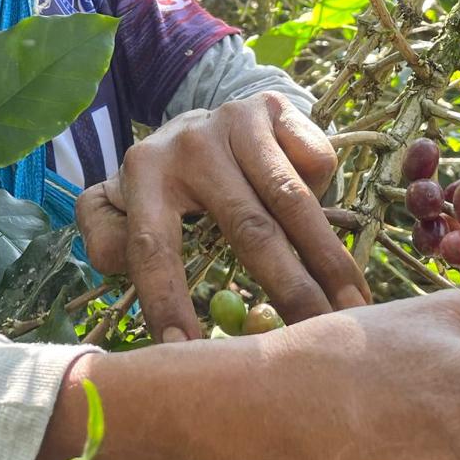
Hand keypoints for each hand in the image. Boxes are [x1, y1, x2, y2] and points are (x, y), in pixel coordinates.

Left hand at [75, 92, 368, 340]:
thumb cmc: (171, 180)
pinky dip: (329, 201)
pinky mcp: (276, 108)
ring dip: (326, 260)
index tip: (187, 351)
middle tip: (313, 338)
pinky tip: (335, 237)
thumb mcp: (123, 202)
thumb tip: (116, 266)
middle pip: (247, 229)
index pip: (154, 246)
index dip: (168, 300)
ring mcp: (237, 121)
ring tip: (353, 308)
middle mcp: (189, 142)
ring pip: (291, 201)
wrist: (212, 116)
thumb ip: (106, 235)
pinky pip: (314, 164)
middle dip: (285, 289)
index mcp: (143, 172)